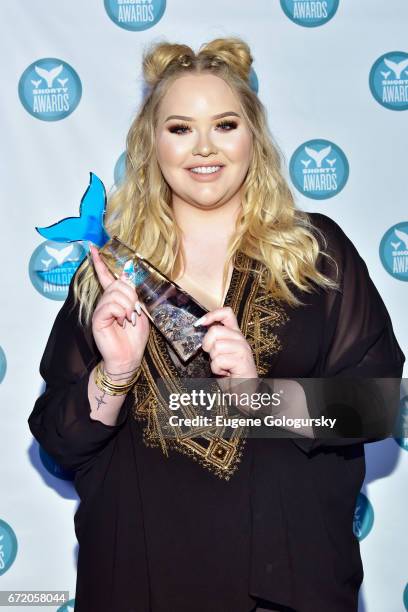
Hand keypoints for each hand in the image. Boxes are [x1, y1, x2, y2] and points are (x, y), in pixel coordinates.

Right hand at [89, 244, 149, 372]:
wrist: (129, 357)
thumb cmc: (135, 336)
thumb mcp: (140, 311)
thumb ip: (133, 294)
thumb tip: (126, 276)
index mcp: (115, 298)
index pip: (106, 276)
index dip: (100, 262)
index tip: (93, 248)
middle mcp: (106, 301)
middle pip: (118, 284)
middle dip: (131, 295)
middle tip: (134, 311)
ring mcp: (100, 309)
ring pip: (115, 293)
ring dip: (127, 305)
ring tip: (128, 319)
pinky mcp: (97, 318)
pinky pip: (109, 305)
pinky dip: (120, 311)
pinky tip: (121, 321)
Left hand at [197, 305, 257, 376]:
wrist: (244, 391)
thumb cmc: (231, 374)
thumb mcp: (220, 353)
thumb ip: (215, 340)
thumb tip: (200, 327)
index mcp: (235, 335)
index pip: (226, 313)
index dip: (211, 315)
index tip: (200, 323)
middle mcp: (240, 339)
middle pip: (215, 331)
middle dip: (207, 345)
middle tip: (213, 356)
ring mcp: (243, 349)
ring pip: (216, 347)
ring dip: (214, 360)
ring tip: (222, 367)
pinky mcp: (242, 360)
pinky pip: (219, 360)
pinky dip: (217, 369)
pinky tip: (225, 373)